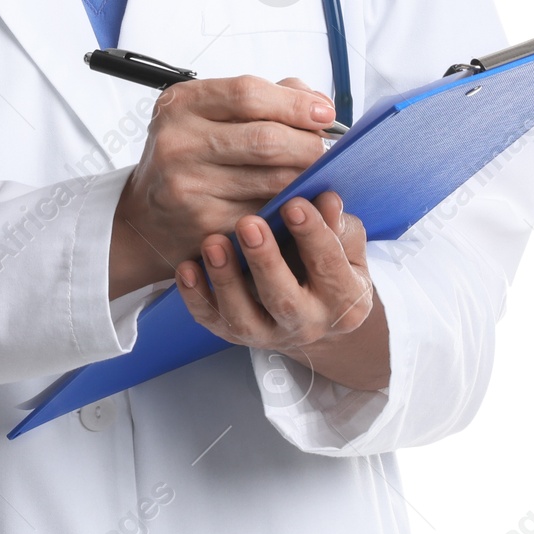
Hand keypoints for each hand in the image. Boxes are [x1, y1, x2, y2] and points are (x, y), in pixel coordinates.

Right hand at [108, 76, 333, 298]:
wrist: (143, 216)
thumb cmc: (187, 154)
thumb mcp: (206, 113)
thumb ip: (262, 98)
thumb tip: (316, 102)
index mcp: (181, 103)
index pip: (248, 94)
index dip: (295, 103)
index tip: (324, 113)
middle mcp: (179, 142)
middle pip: (265, 139)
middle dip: (309, 144)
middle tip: (326, 150)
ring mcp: (189, 187)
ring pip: (272, 180)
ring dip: (305, 177)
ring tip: (315, 174)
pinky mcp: (205, 226)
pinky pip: (266, 214)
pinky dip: (289, 208)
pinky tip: (296, 203)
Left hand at [176, 190, 390, 393]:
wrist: (314, 313)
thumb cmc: (329, 265)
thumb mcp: (346, 246)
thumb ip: (339, 225)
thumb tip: (327, 199)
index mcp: (344, 301)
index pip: (329, 266)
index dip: (313, 234)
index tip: (293, 203)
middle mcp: (307, 324)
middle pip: (284, 300)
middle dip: (265, 261)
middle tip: (248, 224)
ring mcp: (269, 334)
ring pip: (244, 318)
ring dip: (226, 281)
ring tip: (213, 243)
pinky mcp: (235, 335)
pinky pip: (212, 321)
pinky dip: (196, 297)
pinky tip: (187, 268)